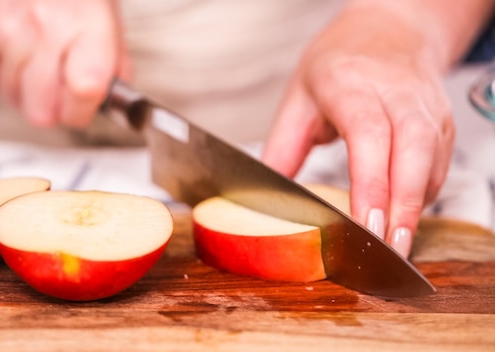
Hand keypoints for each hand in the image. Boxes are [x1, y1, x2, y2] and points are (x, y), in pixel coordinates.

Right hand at [0, 0, 130, 127]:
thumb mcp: (105, 12)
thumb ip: (114, 60)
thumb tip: (113, 97)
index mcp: (84, 24)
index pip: (84, 92)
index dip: (82, 110)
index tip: (83, 107)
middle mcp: (42, 28)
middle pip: (40, 112)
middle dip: (51, 108)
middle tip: (57, 87)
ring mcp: (2, 31)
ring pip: (11, 99)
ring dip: (24, 89)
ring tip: (34, 57)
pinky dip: (0, 70)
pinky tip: (12, 46)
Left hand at [262, 2, 455, 256]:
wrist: (389, 29)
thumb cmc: (338, 63)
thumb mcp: (297, 97)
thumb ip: (282, 147)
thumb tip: (266, 198)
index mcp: (352, 84)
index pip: (369, 134)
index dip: (371, 182)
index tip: (366, 223)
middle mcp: (396, 92)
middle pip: (413, 149)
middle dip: (403, 205)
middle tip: (388, 249)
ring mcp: (424, 105)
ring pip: (433, 159)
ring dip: (417, 206)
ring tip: (396, 246)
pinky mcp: (441, 120)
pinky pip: (440, 163)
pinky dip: (425, 194)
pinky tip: (405, 215)